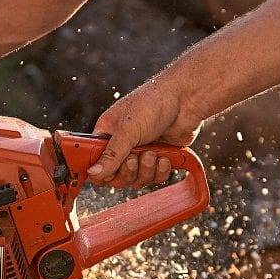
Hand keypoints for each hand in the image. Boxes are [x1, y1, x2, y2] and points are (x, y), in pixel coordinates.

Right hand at [87, 78, 202, 187]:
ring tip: (154, 153)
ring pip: (137, 179)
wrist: (187, 99)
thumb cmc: (153, 104)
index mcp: (107, 134)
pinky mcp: (159, 158)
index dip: (102, 172)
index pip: (96, 163)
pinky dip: (160, 170)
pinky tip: (165, 156)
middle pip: (117, 177)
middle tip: (136, 158)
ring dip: (146, 170)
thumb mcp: (128, 130)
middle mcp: (122, 145)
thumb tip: (92, 173)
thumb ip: (111, 155)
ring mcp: (141, 152)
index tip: (111, 173)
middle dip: (129, 171)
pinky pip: (155, 177)